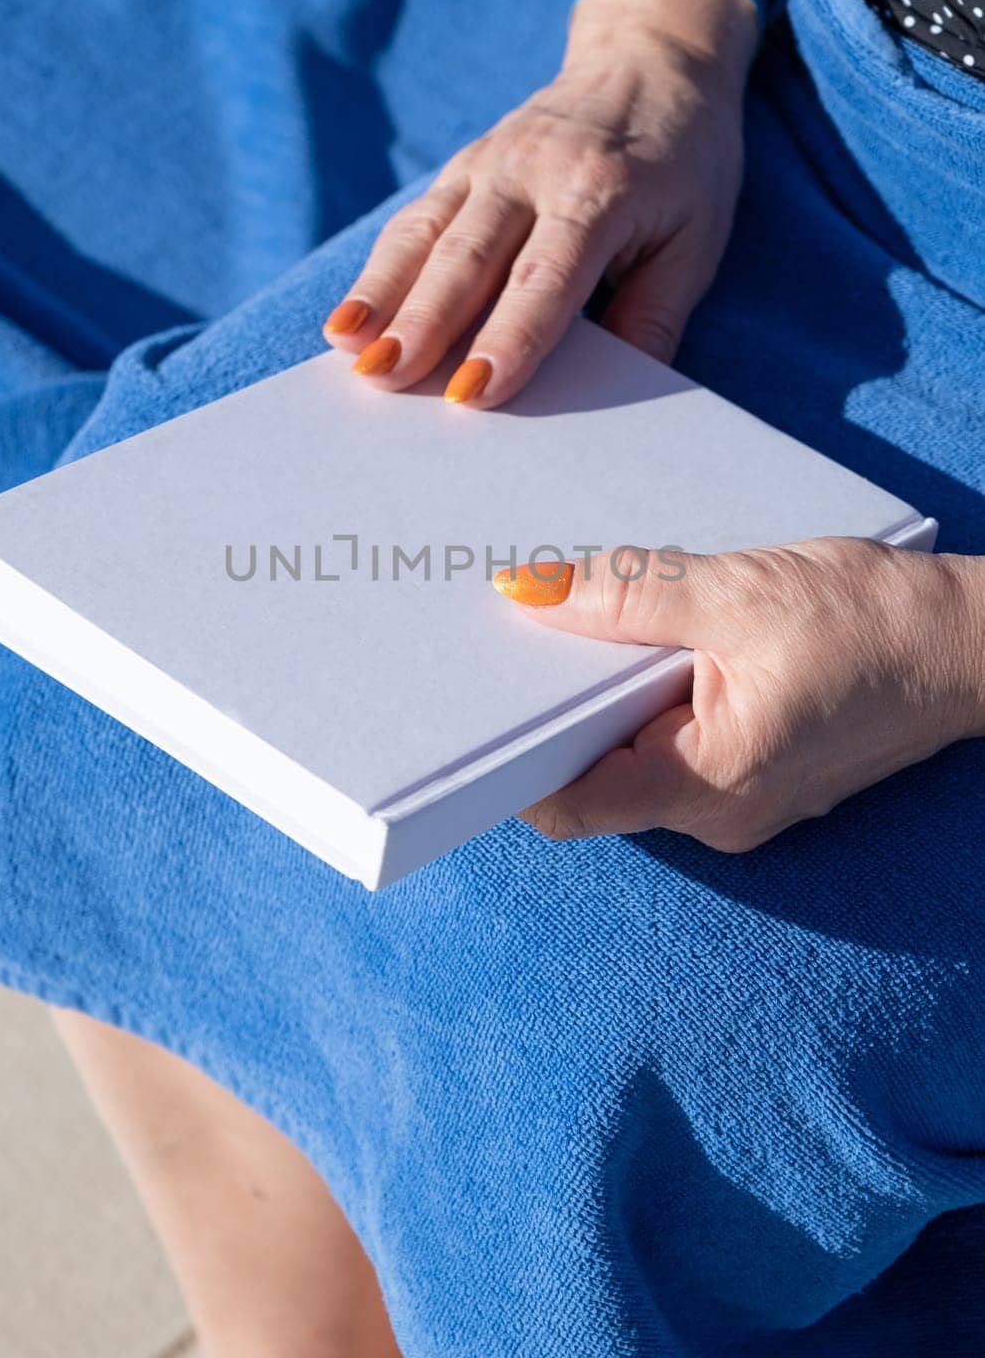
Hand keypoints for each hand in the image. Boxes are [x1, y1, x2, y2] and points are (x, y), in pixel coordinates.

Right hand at [323, 0, 756, 406]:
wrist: (657, 55)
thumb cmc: (687, 162)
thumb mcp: (697, 239)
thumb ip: (655, 315)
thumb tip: (620, 396)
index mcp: (600, 189)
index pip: (546, 277)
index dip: (509, 338)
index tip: (474, 393)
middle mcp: (533, 169)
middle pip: (467, 258)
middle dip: (422, 323)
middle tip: (385, 378)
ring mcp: (489, 161)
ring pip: (425, 236)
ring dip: (381, 296)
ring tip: (346, 348)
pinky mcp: (463, 166)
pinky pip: (415, 223)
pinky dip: (379, 271)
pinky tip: (348, 319)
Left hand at [493, 539, 984, 850]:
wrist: (973, 645)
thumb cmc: (873, 622)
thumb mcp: (738, 593)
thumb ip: (627, 595)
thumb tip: (527, 593)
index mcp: (709, 782)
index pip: (571, 805)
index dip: (509, 762)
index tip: (471, 706)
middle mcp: (718, 812)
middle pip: (596, 781)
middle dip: (551, 718)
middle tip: (508, 647)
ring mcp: (740, 798)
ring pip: (635, 760)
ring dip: (603, 701)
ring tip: (571, 630)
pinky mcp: (756, 772)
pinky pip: (676, 745)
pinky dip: (648, 700)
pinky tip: (640, 641)